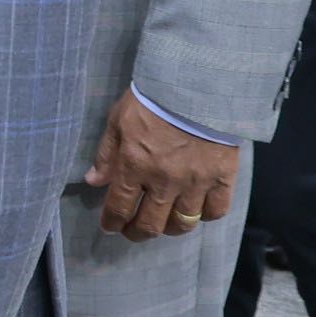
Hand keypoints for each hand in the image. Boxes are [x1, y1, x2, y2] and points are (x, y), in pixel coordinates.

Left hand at [86, 90, 238, 238]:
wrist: (199, 84)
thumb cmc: (154, 97)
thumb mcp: (119, 119)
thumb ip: (107, 154)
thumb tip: (93, 181)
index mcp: (134, 166)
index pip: (119, 207)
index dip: (112, 222)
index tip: (110, 226)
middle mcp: (164, 181)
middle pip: (150, 224)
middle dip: (137, 232)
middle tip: (134, 230)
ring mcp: (195, 182)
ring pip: (183, 223)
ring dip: (170, 228)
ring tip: (164, 223)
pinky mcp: (223, 178)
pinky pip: (216, 211)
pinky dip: (205, 215)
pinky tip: (197, 208)